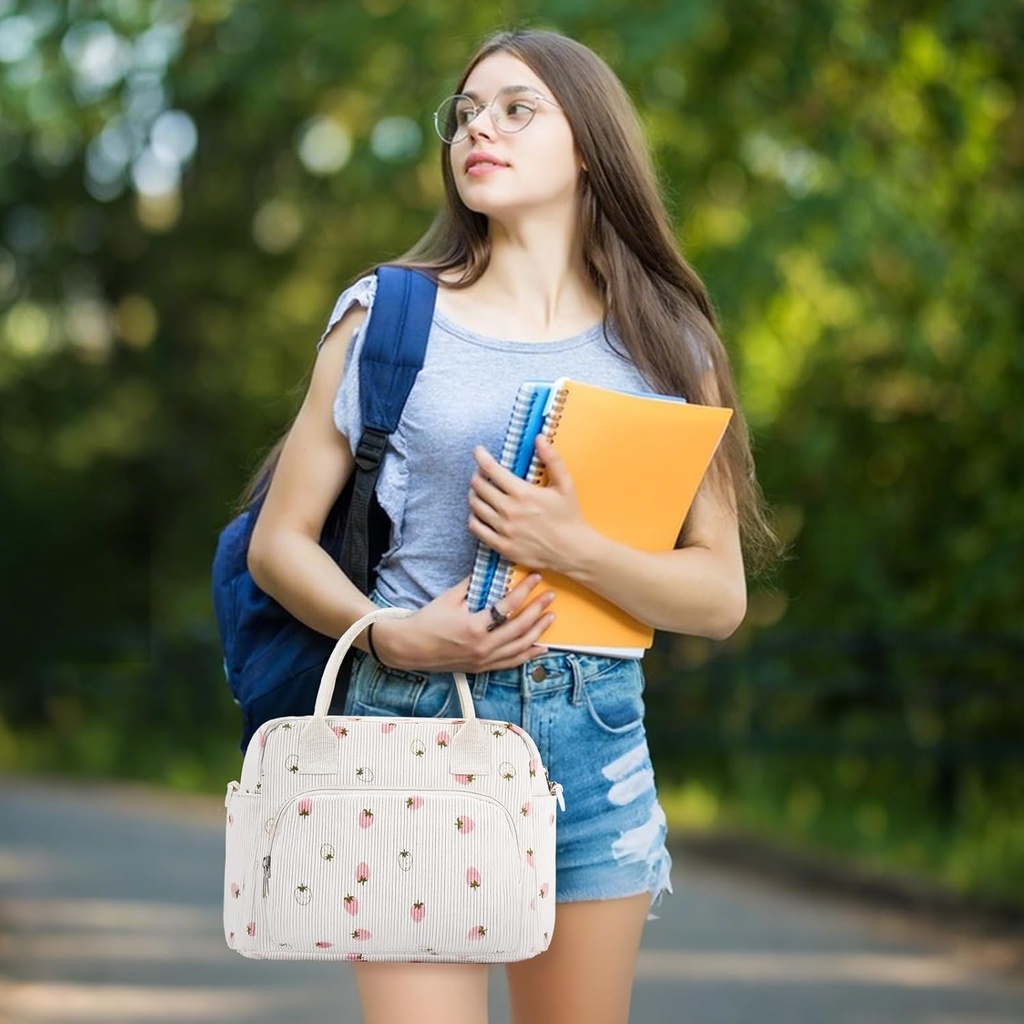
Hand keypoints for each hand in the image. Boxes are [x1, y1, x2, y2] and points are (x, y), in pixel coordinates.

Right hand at [370, 573, 555, 673]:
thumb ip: (472, 584)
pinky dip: (528, 655)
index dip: (524, 590)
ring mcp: (484, 659)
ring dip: (538, 632)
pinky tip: (541, 647)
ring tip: (550, 617)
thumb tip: (490, 569)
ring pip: (520, 647)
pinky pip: (511, 663)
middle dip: (538, 610)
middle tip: (550, 596)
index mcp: (474, 627)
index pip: (507, 606)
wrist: (410, 648)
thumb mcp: (449, 598)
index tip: (536, 578)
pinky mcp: (482, 667)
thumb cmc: (427, 621)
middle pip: (520, 627)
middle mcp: (483, 646)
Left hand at [467, 436, 588, 573]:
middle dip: (477, 476)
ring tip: (480, 492)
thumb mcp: (565, 485)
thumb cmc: (569, 517)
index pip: (491, 469)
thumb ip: (552, 459)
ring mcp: (504, 529)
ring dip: (474, 495)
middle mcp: (509, 511)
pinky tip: (479, 514)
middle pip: (479, 487)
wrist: (572, 551)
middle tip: (481, 474)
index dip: (481, 457)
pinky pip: (477, 528)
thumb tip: (539, 438)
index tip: (478, 451)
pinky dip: (474, 518)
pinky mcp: (502, 546)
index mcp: (523, 493)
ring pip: (475, 506)